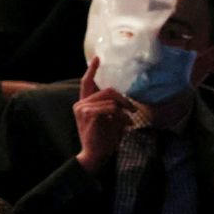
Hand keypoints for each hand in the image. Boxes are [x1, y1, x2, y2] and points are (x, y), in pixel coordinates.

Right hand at [73, 57, 137, 171]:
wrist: (95, 155)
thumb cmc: (104, 139)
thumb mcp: (110, 120)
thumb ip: (113, 108)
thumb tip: (126, 103)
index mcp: (84, 104)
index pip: (87, 83)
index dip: (92, 70)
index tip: (97, 58)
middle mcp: (80, 104)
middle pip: (107, 90)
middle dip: (124, 99)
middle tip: (133, 109)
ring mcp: (82, 108)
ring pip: (111, 99)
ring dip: (124, 109)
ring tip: (130, 120)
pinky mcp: (88, 114)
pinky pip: (110, 108)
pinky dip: (120, 115)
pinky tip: (125, 125)